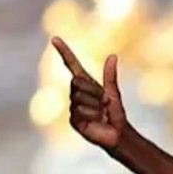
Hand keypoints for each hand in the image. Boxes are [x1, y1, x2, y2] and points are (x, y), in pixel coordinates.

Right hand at [51, 36, 127, 150]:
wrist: (118, 134)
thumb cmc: (116, 113)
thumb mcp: (113, 93)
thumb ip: (110, 76)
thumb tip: (113, 56)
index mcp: (86, 84)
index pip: (72, 65)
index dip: (64, 52)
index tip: (54, 38)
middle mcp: (76, 93)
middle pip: (76, 82)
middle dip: (94, 91)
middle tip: (105, 102)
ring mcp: (73, 106)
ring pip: (79, 98)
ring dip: (96, 106)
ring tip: (102, 114)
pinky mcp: (73, 120)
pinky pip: (79, 111)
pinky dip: (92, 116)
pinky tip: (96, 121)